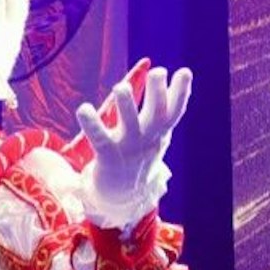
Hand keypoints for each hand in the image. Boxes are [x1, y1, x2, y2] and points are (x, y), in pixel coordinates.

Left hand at [76, 67, 192, 207]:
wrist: (124, 198)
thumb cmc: (140, 157)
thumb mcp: (157, 134)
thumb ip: (163, 110)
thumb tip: (172, 78)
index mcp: (159, 133)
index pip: (174, 111)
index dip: (181, 93)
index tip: (185, 72)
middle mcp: (147, 139)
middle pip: (157, 114)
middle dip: (158, 93)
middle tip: (158, 72)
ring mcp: (129, 148)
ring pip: (130, 124)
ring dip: (126, 106)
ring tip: (121, 87)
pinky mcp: (108, 157)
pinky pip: (100, 139)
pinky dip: (92, 125)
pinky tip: (84, 109)